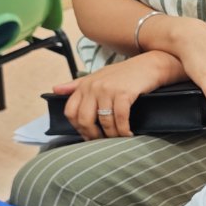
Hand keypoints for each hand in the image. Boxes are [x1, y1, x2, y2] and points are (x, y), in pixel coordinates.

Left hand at [52, 52, 173, 139]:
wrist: (150, 65)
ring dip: (112, 135)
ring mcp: (108, 90)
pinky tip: (128, 133)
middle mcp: (93, 86)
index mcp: (85, 85)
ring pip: (104, 122)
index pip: (70, 111)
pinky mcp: (124, 93)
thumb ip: (76, 85)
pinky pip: (120, 119)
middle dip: (93, 135)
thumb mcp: (98, 77)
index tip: (88, 135)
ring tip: (119, 138)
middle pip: (84, 119)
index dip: (77, 127)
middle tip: (103, 141)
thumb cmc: (124, 73)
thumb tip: (55, 90)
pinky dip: (124, 130)